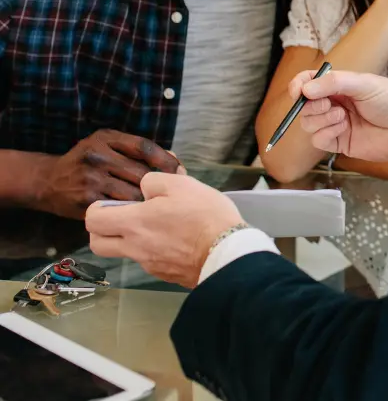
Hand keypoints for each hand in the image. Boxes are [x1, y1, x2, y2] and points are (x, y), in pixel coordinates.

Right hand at [34, 130, 181, 219]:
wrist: (49, 181)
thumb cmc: (88, 162)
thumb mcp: (108, 145)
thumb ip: (137, 150)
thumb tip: (175, 160)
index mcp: (106, 138)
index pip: (144, 147)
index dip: (166, 160)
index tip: (179, 171)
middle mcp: (97, 156)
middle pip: (141, 172)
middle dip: (159, 185)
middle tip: (172, 194)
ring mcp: (90, 178)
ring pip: (132, 193)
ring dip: (147, 200)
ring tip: (157, 205)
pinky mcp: (86, 200)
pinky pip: (118, 208)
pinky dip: (131, 211)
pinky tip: (138, 214)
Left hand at [86, 173, 242, 288]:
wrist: (227, 253)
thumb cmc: (204, 216)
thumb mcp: (182, 184)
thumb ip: (155, 181)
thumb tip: (144, 188)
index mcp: (134, 223)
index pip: (93, 220)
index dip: (96, 209)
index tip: (112, 203)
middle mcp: (135, 247)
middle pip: (97, 244)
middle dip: (103, 230)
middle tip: (124, 217)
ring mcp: (149, 264)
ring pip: (125, 252)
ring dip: (131, 239)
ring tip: (159, 226)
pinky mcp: (165, 275)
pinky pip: (149, 261)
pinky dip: (155, 250)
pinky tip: (178, 240)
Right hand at [290, 69, 387, 165]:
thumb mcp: (364, 84)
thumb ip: (334, 83)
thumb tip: (305, 90)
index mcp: (340, 86)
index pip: (309, 83)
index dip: (299, 86)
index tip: (299, 91)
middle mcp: (335, 104)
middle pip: (305, 105)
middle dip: (311, 105)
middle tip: (329, 104)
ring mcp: (336, 124)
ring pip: (308, 123)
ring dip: (321, 119)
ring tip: (342, 117)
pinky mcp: (340, 143)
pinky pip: (318, 140)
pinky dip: (325, 134)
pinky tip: (343, 129)